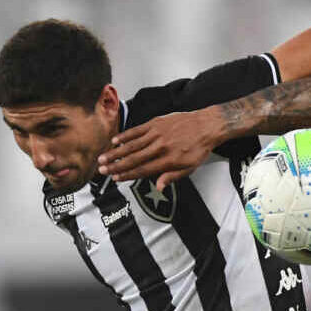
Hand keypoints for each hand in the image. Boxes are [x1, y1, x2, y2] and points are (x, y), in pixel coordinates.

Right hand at [98, 108, 223, 188]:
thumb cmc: (199, 147)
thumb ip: (172, 176)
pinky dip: (125, 136)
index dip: (127, 175)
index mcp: (168, 160)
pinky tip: (115, 141)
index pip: (143, 170)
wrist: (207, 125)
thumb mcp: (190, 167)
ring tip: (103, 158)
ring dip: (116, 152)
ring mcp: (157, 134)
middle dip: (116, 166)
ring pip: (132, 145)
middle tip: (102, 170)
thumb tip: (158, 186)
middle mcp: (160, 147)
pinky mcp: (156, 123)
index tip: (116, 178)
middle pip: (134, 158)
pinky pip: (137, 130)